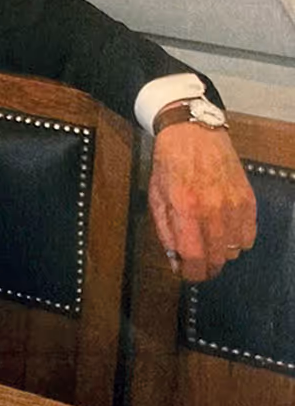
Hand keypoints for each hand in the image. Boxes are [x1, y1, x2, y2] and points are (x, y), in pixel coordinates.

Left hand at [148, 123, 256, 280]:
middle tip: (198, 261)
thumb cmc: (169, 163)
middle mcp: (212, 207)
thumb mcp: (156, 196)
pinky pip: (249, 236)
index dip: (192, 273)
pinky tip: (224, 228)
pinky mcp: (248, 198)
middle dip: (205, 266)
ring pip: (233, 250)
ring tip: (209, 238)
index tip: (188, 273)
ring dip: (220, 251)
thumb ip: (165, 231)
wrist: (192, 132)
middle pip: (216, 258)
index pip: (194, 256)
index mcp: (184, 206)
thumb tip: (176, 262)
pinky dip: (237, 239)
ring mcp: (233, 203)